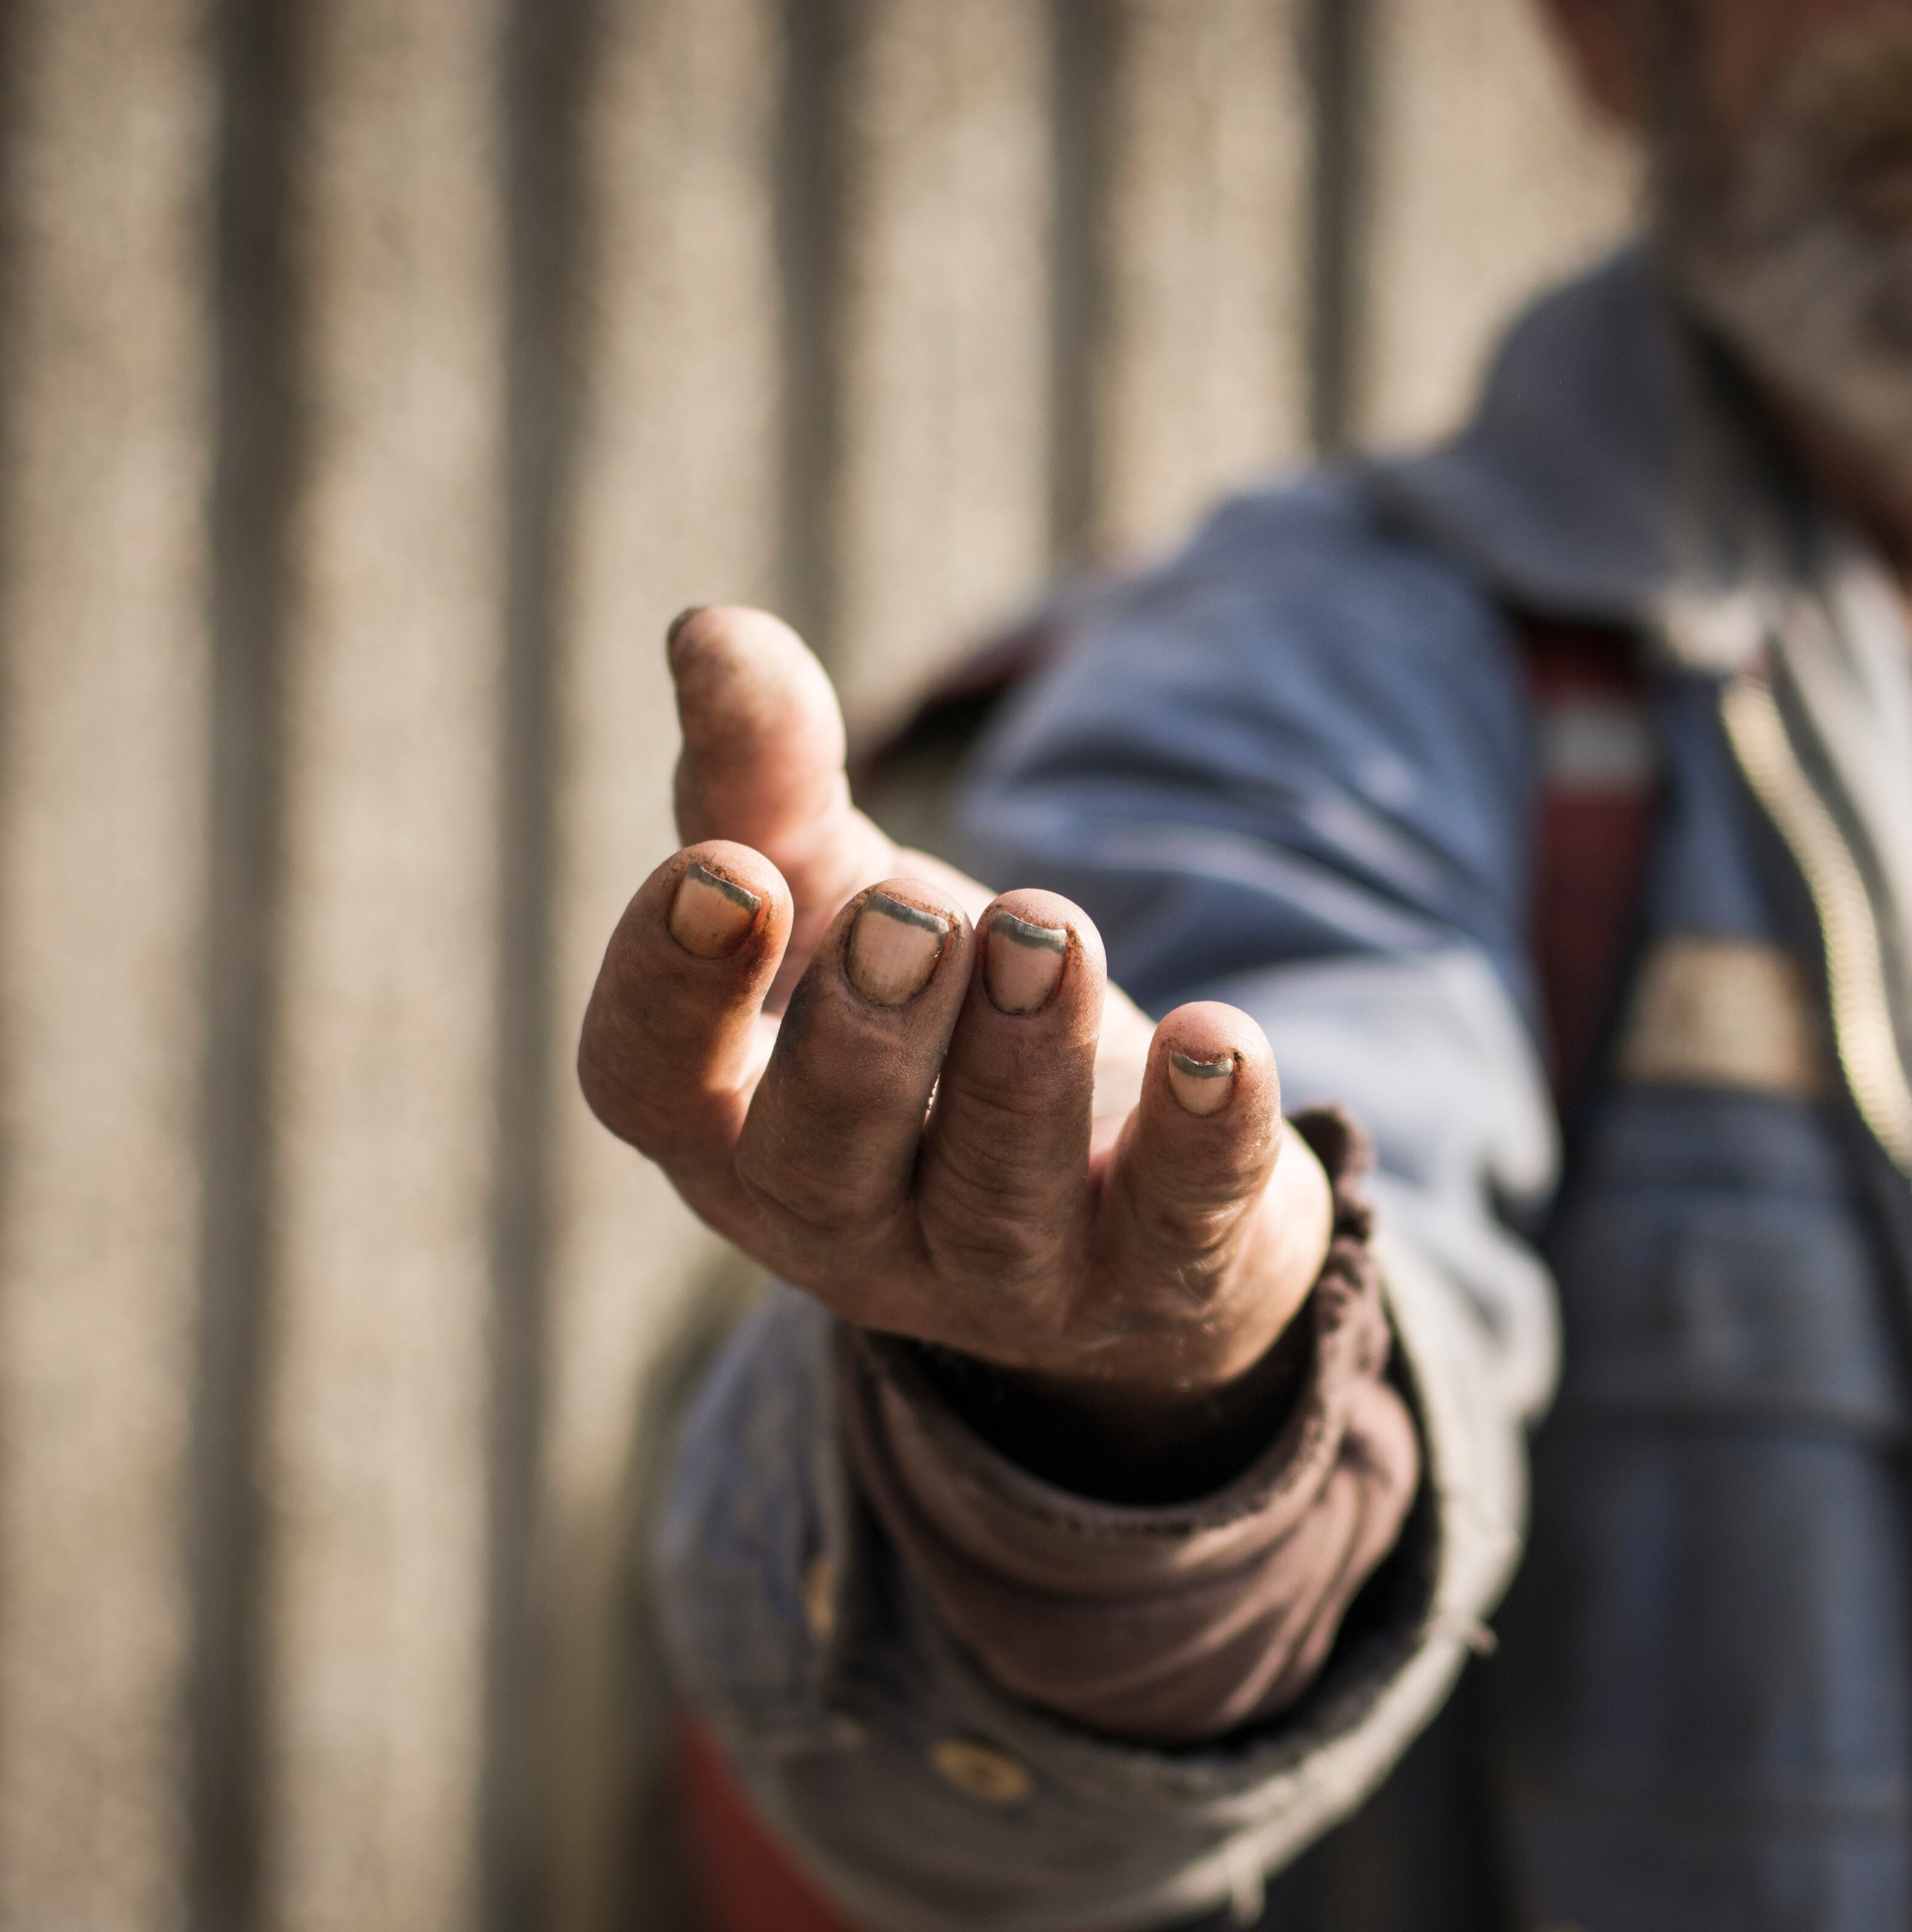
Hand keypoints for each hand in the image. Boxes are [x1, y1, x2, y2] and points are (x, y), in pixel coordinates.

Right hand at [578, 607, 1333, 1407]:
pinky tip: (1221, 1040)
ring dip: (1024, 1057)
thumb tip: (710, 629)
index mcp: (731, 1124)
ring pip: (999, 1192)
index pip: (646, 1083)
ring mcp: (1005, 1274)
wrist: (1122, 1177)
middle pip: (823, 1156)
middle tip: (918, 914)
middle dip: (866, 1033)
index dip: (669, 986)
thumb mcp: (843, 895)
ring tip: (1049, 929)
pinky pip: (1180, 1221)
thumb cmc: (930, 1019)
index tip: (724, 869)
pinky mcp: (1159, 1277)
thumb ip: (769, 778)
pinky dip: (1205, 1133)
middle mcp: (846, 1223)